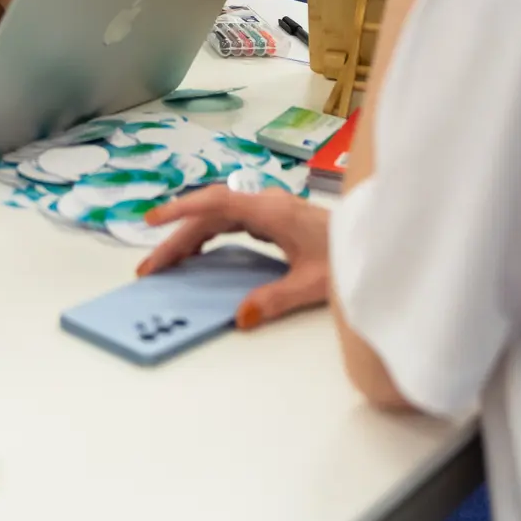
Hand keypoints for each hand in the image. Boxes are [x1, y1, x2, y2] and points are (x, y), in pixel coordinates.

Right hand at [141, 188, 329, 329]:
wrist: (370, 238)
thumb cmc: (345, 255)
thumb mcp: (312, 284)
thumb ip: (274, 299)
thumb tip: (239, 317)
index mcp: (271, 210)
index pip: (216, 202)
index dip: (181, 209)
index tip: (152, 221)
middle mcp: (265, 203)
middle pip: (210, 214)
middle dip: (176, 238)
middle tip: (149, 269)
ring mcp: (268, 208)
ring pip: (218, 217)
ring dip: (190, 237)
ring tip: (166, 265)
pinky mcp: (272, 217)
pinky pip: (230, 221)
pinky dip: (208, 234)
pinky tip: (198, 252)